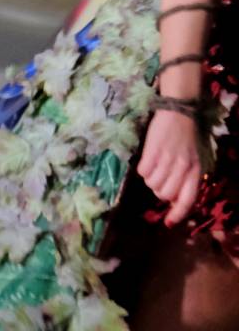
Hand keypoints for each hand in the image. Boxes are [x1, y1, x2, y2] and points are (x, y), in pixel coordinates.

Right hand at [137, 109, 205, 225]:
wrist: (178, 114)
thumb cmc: (185, 139)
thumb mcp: (193, 161)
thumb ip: (186, 180)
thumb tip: (174, 200)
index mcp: (195, 172)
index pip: (188, 200)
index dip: (178, 214)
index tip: (169, 224)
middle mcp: (183, 169)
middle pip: (165, 194)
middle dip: (159, 190)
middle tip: (159, 179)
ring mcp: (168, 160)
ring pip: (152, 184)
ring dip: (150, 180)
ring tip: (153, 168)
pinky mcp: (153, 152)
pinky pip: (143, 172)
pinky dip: (142, 170)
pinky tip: (147, 161)